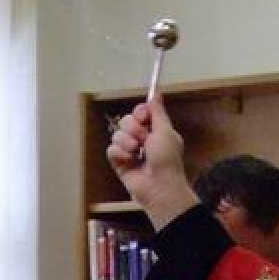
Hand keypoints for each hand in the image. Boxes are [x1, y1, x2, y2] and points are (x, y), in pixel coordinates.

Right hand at [107, 96, 197, 229]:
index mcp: (155, 130)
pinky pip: (111, 149)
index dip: (140, 112)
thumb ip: (158, 112)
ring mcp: (130, 151)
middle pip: (126, 120)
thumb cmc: (167, 159)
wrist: (160, 186)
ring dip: (127, 142)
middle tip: (143, 139)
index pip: (140, 112)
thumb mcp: (165, 131)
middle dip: (133, 128)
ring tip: (137, 152)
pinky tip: (130, 161)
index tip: (144, 117)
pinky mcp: (120, 163)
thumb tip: (156, 93)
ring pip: (117, 134)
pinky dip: (120, 154)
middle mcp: (142, 139)